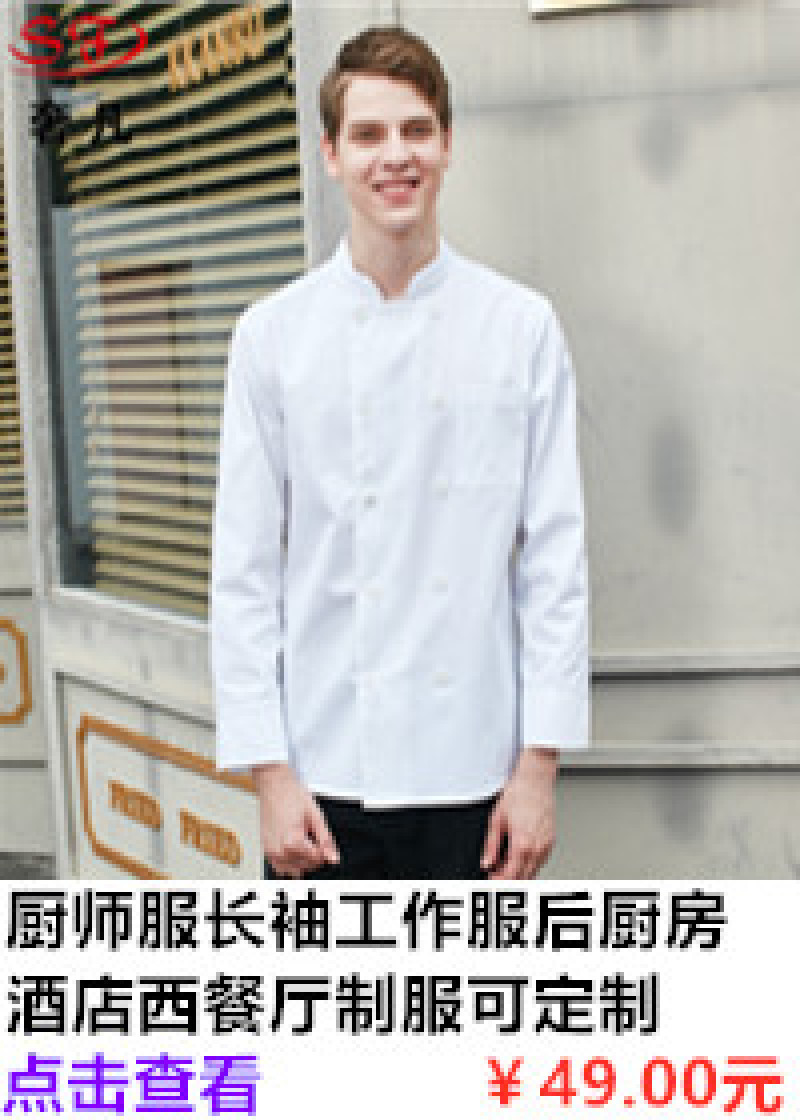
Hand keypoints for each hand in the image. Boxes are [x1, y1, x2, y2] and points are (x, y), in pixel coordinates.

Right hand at [253, 762, 339, 877]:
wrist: (273, 784)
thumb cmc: (293, 795)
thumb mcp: (315, 816)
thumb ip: (325, 840)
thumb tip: (334, 859)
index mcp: (292, 842)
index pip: (316, 859)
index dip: (325, 851)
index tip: (326, 843)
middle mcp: (278, 851)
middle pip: (306, 866)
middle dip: (315, 856)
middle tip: (314, 837)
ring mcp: (270, 852)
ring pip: (294, 871)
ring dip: (303, 862)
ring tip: (305, 842)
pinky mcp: (266, 850)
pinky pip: (280, 867)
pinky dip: (290, 863)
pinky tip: (295, 849)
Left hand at [481, 747, 557, 878]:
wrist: (536, 780)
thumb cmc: (518, 794)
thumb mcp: (497, 820)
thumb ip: (491, 845)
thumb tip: (487, 862)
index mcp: (522, 843)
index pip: (511, 875)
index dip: (499, 881)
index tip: (491, 880)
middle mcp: (537, 847)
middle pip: (524, 877)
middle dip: (509, 881)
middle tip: (496, 877)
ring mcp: (547, 845)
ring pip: (534, 871)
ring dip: (520, 874)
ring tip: (505, 869)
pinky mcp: (551, 840)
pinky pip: (540, 861)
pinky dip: (529, 865)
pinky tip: (519, 860)